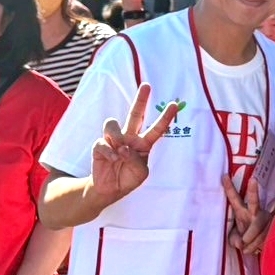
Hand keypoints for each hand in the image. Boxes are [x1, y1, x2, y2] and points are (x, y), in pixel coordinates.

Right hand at [90, 84, 179, 203]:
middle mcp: (130, 138)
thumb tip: (124, 147)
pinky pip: (102, 142)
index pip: (156, 128)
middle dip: (141, 99)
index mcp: (144, 144)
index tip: (174, 105)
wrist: (109, 189)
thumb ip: (136, 160)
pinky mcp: (100, 146)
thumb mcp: (140, 174)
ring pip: (112, 123)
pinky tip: (112, 159)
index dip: (165, 117)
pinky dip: (108, 152)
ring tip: (119, 149)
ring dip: (115, 135)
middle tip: (147, 86)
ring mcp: (114, 140)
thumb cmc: (128, 178)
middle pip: (135, 114)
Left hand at [222, 174, 269, 255]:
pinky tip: (252, 250)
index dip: (229, 188)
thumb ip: (234, 240)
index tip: (224, 176)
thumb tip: (240, 243)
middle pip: (254, 201)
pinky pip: (264, 236)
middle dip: (253, 191)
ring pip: (258, 227)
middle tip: (253, 180)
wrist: (261, 244)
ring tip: (245, 249)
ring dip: (250, 240)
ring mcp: (266, 218)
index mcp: (241, 212)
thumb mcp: (235, 240)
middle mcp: (254, 212)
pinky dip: (255, 246)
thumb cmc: (245, 239)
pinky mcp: (274, 225)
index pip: (234, 199)